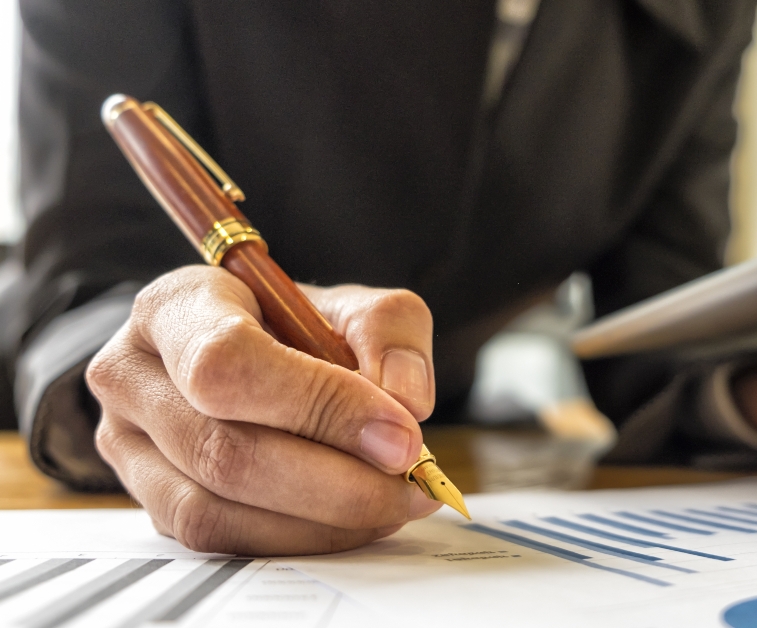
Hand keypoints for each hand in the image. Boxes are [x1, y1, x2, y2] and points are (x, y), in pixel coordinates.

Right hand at [87, 266, 440, 554]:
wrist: (262, 359)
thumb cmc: (301, 329)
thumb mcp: (353, 306)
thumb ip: (389, 331)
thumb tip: (405, 400)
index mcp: (175, 305)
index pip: (227, 363)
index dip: (319, 405)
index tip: (401, 434)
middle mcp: (132, 374)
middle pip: (223, 450)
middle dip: (336, 480)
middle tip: (412, 482)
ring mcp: (129, 446)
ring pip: (218, 508)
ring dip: (323, 519)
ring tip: (394, 502)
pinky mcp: (151, 502)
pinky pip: (222, 540)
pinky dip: (299, 539)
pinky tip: (353, 520)